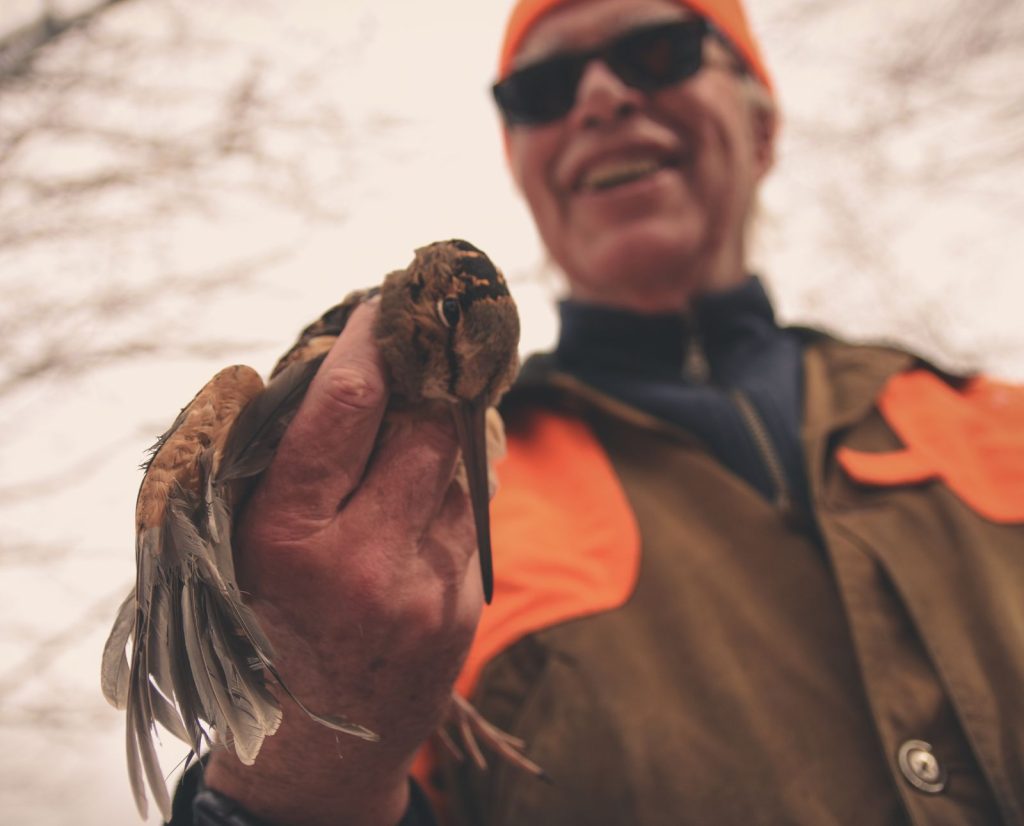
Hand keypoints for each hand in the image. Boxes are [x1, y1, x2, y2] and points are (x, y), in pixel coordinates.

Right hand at [205, 300, 482, 825]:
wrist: (316, 750)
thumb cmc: (263, 630)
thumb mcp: (240, 550)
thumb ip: (276, 464)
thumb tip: (325, 371)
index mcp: (288, 537)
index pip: (345, 408)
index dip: (369, 342)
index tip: (381, 304)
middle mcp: (363, 560)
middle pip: (425, 426)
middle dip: (429, 370)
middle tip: (425, 332)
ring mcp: (423, 586)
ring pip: (464, 464)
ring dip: (452, 417)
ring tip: (436, 389)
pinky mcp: (462, 607)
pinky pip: (476, 512)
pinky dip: (463, 474)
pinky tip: (442, 464)